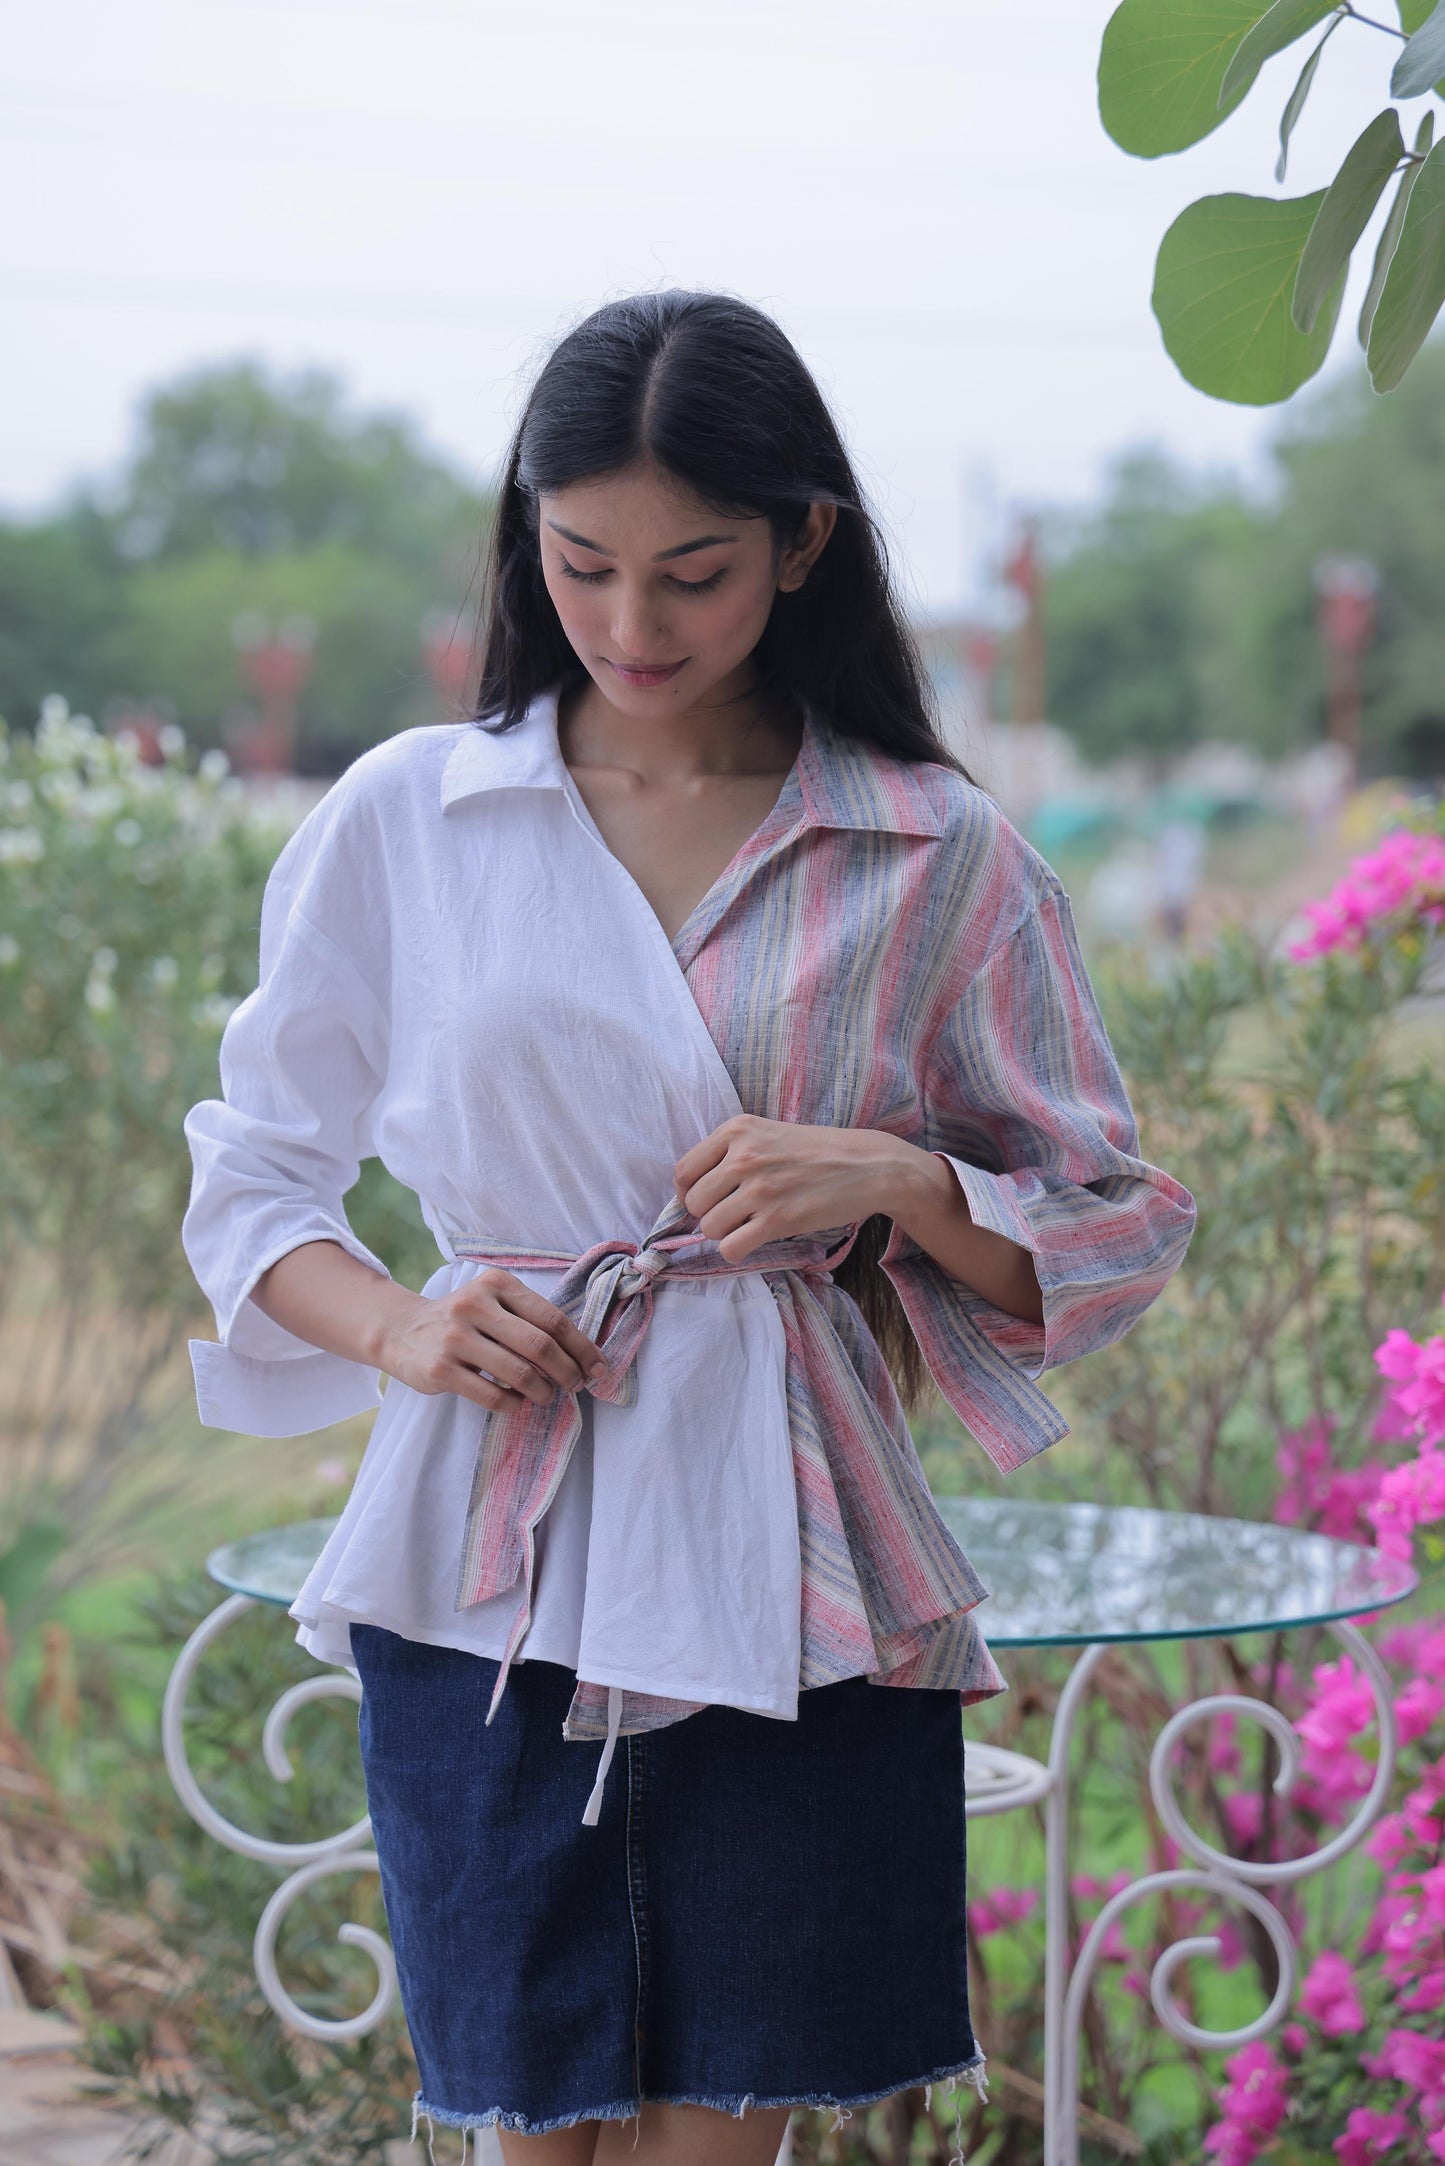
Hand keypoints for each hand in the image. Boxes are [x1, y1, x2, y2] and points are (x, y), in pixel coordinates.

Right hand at [379, 1270, 607, 1413]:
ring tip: (547, 1396)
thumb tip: (583, 1355)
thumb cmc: (463, 1319)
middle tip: (576, 1386)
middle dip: (568, 1372)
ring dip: (543, 1392)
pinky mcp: (440, 1370)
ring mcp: (454, 1338)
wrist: (401, 1331)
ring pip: (519, 1374)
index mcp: (496, 1285)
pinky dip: (514, 1404)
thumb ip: (530, 1318)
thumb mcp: (492, 1302)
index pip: (552, 1318)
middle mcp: (474, 1306)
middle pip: (540, 1346)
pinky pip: (493, 1396)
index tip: (598, 1369)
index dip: (582, 1347)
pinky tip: (517, 1402)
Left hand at [673, 1114, 920, 1263]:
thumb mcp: (768, 1133)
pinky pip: (731, 1248)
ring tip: (750, 1224)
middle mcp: (744, 1156)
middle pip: (694, 1203)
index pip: (683, 1172)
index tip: (706, 1200)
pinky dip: (737, 1250)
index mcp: (737, 1130)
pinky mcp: (778, 1219)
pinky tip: (754, 1240)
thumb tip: (692, 1191)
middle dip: (710, 1214)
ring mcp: (761, 1188)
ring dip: (726, 1233)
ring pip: (710, 1228)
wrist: (868, 1165)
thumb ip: (731, 1152)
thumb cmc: (817, 1151)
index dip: (688, 1193)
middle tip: (735, 1214)